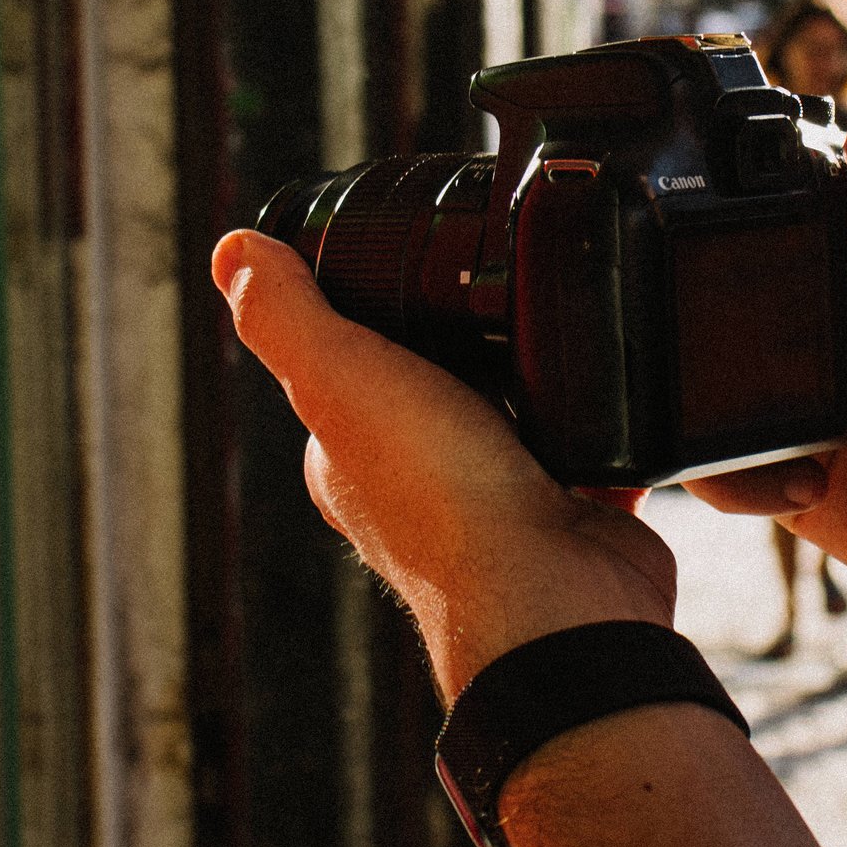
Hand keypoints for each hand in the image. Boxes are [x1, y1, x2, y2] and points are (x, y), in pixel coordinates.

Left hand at [211, 229, 673, 700]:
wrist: (557, 596)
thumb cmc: (443, 503)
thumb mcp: (341, 379)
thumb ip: (286, 315)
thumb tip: (232, 250)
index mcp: (350, 459)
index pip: (344, 366)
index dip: (366, 312)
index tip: (403, 259)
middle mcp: (418, 487)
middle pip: (436, 383)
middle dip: (465, 337)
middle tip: (496, 277)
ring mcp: (500, 501)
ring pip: (515, 411)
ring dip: (535, 369)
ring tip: (554, 313)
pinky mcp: (574, 508)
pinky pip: (588, 444)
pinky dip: (602, 413)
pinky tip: (614, 377)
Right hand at [688, 122, 846, 718]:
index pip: (815, 222)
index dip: (769, 202)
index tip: (726, 188)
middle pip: (749, 302)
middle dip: (713, 304)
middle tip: (704, 312)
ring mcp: (820, 419)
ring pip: (721, 388)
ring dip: (708, 395)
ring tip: (753, 412)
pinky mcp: (802, 490)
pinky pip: (728, 475)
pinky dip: (728, 476)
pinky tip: (800, 485)